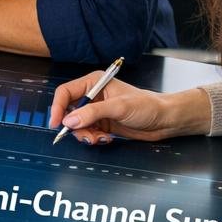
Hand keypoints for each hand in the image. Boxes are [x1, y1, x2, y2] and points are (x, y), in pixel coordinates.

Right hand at [48, 73, 209, 143]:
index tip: (57, 123)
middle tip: (85, 135)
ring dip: (85, 135)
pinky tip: (106, 139)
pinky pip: (87, 132)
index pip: (66, 93)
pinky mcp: (102, 123)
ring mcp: (97, 111)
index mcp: (94, 82)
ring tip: (99, 139)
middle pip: (69, 111)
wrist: (165, 121)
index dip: (58, 108)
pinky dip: (93, 138)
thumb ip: (92, 113)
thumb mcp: (119, 107)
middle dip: (74, 126)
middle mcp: (93, 95)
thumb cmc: (147, 106)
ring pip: (77, 125)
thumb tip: (69, 121)